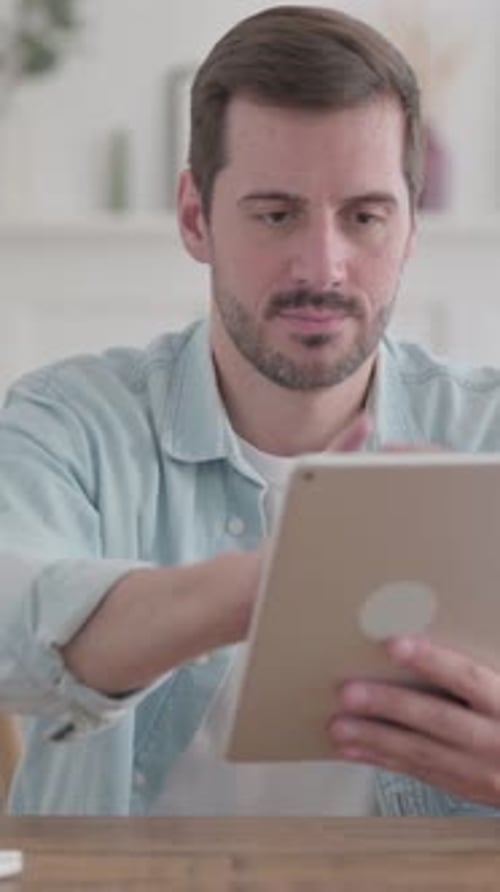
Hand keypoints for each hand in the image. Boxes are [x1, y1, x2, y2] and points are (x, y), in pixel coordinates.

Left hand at [328, 636, 499, 807]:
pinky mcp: (464, 787)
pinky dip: (382, 760)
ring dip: (374, 739)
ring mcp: (479, 769)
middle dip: (389, 706)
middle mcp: (495, 739)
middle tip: (348, 692)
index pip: (469, 680)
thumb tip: (437, 624)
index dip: (433, 661)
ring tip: (337, 725)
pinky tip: (353, 749)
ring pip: (421, 753)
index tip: (394, 643)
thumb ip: (480, 674)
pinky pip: (418, 772)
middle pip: (438, 720)